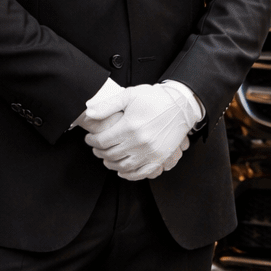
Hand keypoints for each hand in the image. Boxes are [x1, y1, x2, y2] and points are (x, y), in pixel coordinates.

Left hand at [82, 82, 196, 180]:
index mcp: (130, 126)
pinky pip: (142, 173)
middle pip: (111, 154)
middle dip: (99, 152)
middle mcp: (139, 142)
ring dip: (111, 164)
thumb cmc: (155, 98)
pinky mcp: (160, 157)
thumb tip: (89, 112)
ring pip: (123, 166)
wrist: (181, 105)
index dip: (92, 141)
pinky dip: (129, 174)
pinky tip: (123, 170)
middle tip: (96, 147)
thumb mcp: (130, 95)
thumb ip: (108, 105)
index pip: (102, 141)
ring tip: (106, 158)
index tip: (89, 138)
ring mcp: (150, 152)